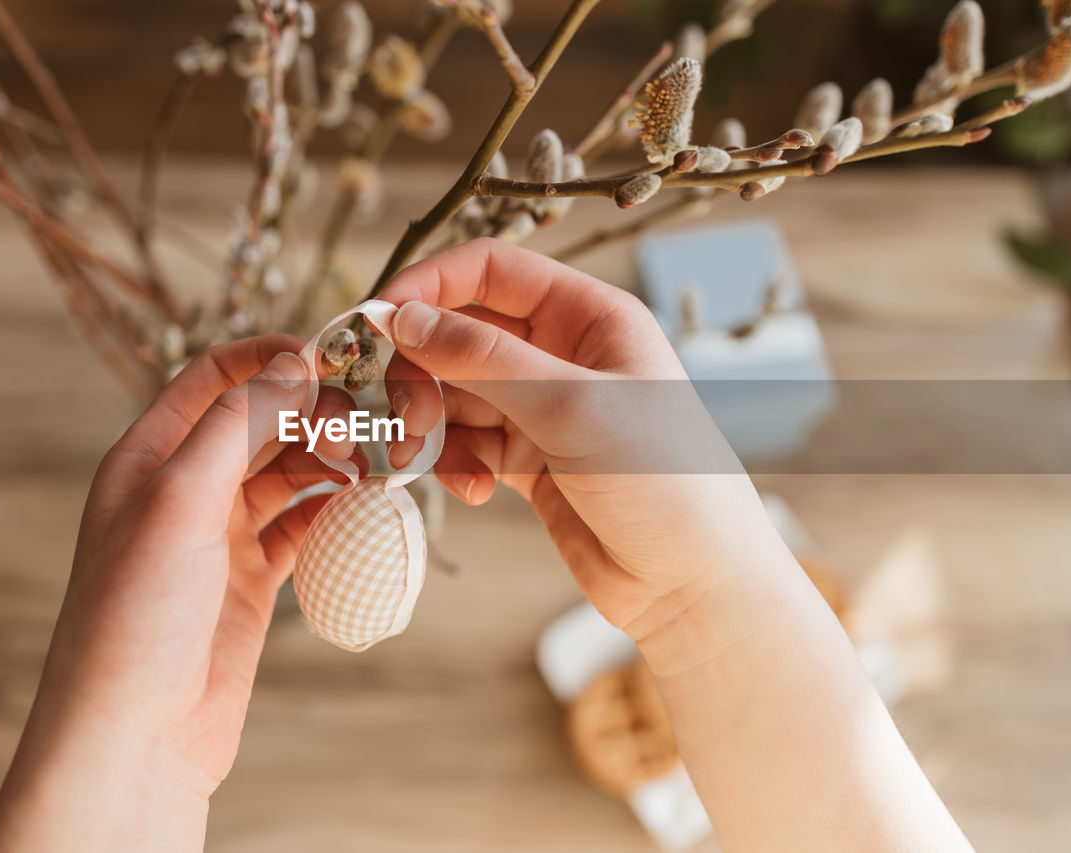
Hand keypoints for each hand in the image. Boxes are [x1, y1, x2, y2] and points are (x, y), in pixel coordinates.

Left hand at [0, 336, 360, 851]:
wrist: (137, 735)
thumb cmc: (135, 616)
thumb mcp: (179, 502)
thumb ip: (236, 427)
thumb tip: (291, 366)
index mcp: (148, 456)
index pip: (211, 377)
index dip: (266, 359)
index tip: (325, 360)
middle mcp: (184, 489)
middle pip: (258, 421)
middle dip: (310, 412)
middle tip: (358, 425)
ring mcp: (220, 536)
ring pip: (286, 472)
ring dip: (328, 461)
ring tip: (366, 466)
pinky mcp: (252, 580)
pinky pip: (301, 526)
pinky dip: (332, 510)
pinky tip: (360, 507)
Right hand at [377, 238, 782, 669]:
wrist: (695, 584)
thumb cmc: (665, 481)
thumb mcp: (571, 407)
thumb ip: (483, 359)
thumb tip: (401, 317)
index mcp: (589, 316)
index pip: (490, 271)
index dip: (428, 286)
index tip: (375, 321)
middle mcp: (563, 354)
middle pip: (459, 335)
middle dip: (421, 372)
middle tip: (405, 417)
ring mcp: (543, 410)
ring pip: (454, 394)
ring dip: (428, 424)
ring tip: (420, 459)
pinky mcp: (529, 463)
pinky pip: (466, 444)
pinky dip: (453, 463)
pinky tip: (471, 492)